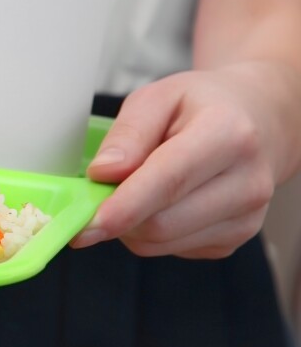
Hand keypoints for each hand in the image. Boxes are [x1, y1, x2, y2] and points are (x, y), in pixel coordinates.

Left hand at [72, 62, 300, 258]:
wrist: (260, 120)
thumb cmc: (203, 106)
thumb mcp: (158, 97)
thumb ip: (128, 134)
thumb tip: (103, 173)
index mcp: (228, 134)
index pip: (168, 181)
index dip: (124, 207)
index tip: (86, 223)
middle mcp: (248, 181)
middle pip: (163, 222)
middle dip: (117, 215)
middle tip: (94, 194)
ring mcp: (247, 217)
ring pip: (162, 242)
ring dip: (131, 225)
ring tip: (136, 187)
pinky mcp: (236, 238)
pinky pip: (172, 249)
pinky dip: (151, 232)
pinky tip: (162, 201)